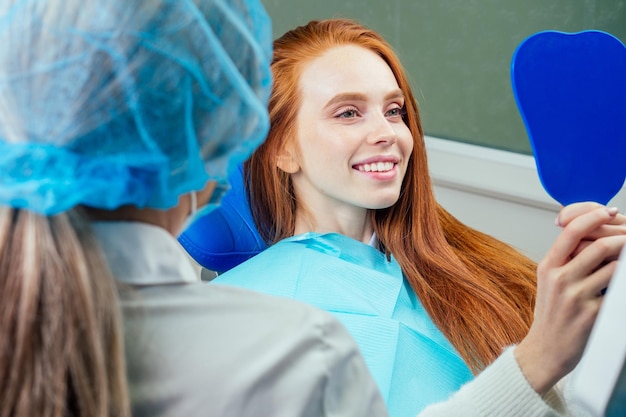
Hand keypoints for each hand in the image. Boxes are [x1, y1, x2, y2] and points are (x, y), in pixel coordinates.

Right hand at [514, 206, 625, 394]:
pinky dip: (623, 286)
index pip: (570, 231)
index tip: (608, 212)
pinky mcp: (592, 314)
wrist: (545, 351)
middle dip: (622, 238)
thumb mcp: (547, 282)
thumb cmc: (550, 316)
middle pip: (598, 245)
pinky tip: (621, 286)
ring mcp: (576, 297)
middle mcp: (560, 279)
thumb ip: (563, 259)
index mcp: (548, 267)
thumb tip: (588, 235)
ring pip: (613, 267)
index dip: (592, 217)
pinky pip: (617, 292)